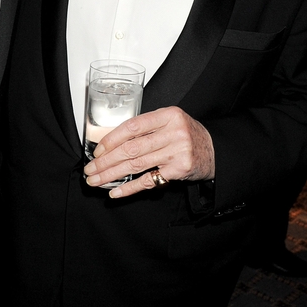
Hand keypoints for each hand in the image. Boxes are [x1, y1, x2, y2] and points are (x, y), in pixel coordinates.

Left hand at [84, 106, 214, 197]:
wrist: (215, 150)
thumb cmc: (187, 135)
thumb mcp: (169, 122)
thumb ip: (146, 128)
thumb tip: (109, 141)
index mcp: (168, 115)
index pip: (132, 126)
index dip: (111, 139)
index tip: (97, 150)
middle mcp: (174, 132)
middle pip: (131, 148)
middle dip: (106, 161)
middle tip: (90, 169)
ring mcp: (178, 152)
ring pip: (136, 164)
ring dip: (112, 174)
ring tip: (96, 180)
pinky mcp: (180, 170)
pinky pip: (149, 180)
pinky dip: (129, 188)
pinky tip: (115, 191)